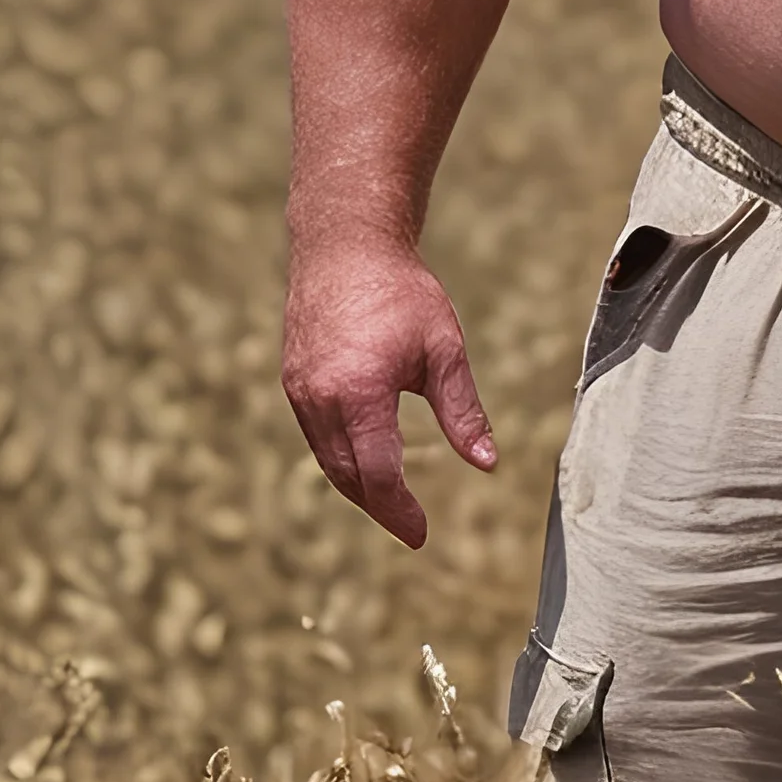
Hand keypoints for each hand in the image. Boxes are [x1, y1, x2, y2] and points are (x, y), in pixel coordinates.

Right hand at [282, 240, 496, 547]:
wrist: (346, 246)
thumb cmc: (402, 294)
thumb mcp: (444, 350)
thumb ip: (463, 412)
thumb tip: (488, 464)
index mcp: (360, 394)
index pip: (379, 474)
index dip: (400, 511)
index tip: (421, 534)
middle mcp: (321, 400)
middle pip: (348, 476)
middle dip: (379, 507)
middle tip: (410, 526)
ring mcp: (301, 392)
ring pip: (327, 460)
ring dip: (358, 487)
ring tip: (391, 502)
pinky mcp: (293, 382)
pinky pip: (315, 436)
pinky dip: (340, 458)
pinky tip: (366, 460)